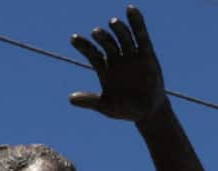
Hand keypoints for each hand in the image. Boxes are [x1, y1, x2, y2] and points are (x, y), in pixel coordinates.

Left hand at [69, 6, 165, 123]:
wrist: (147, 113)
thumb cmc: (125, 109)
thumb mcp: (106, 106)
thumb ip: (90, 101)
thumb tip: (70, 99)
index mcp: (105, 70)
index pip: (92, 54)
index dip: (84, 46)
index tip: (73, 38)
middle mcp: (117, 60)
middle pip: (107, 44)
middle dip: (102, 38)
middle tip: (96, 33)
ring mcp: (131, 56)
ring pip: (123, 38)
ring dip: (118, 29)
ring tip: (112, 23)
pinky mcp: (146, 54)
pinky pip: (141, 36)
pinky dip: (137, 23)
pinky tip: (131, 10)